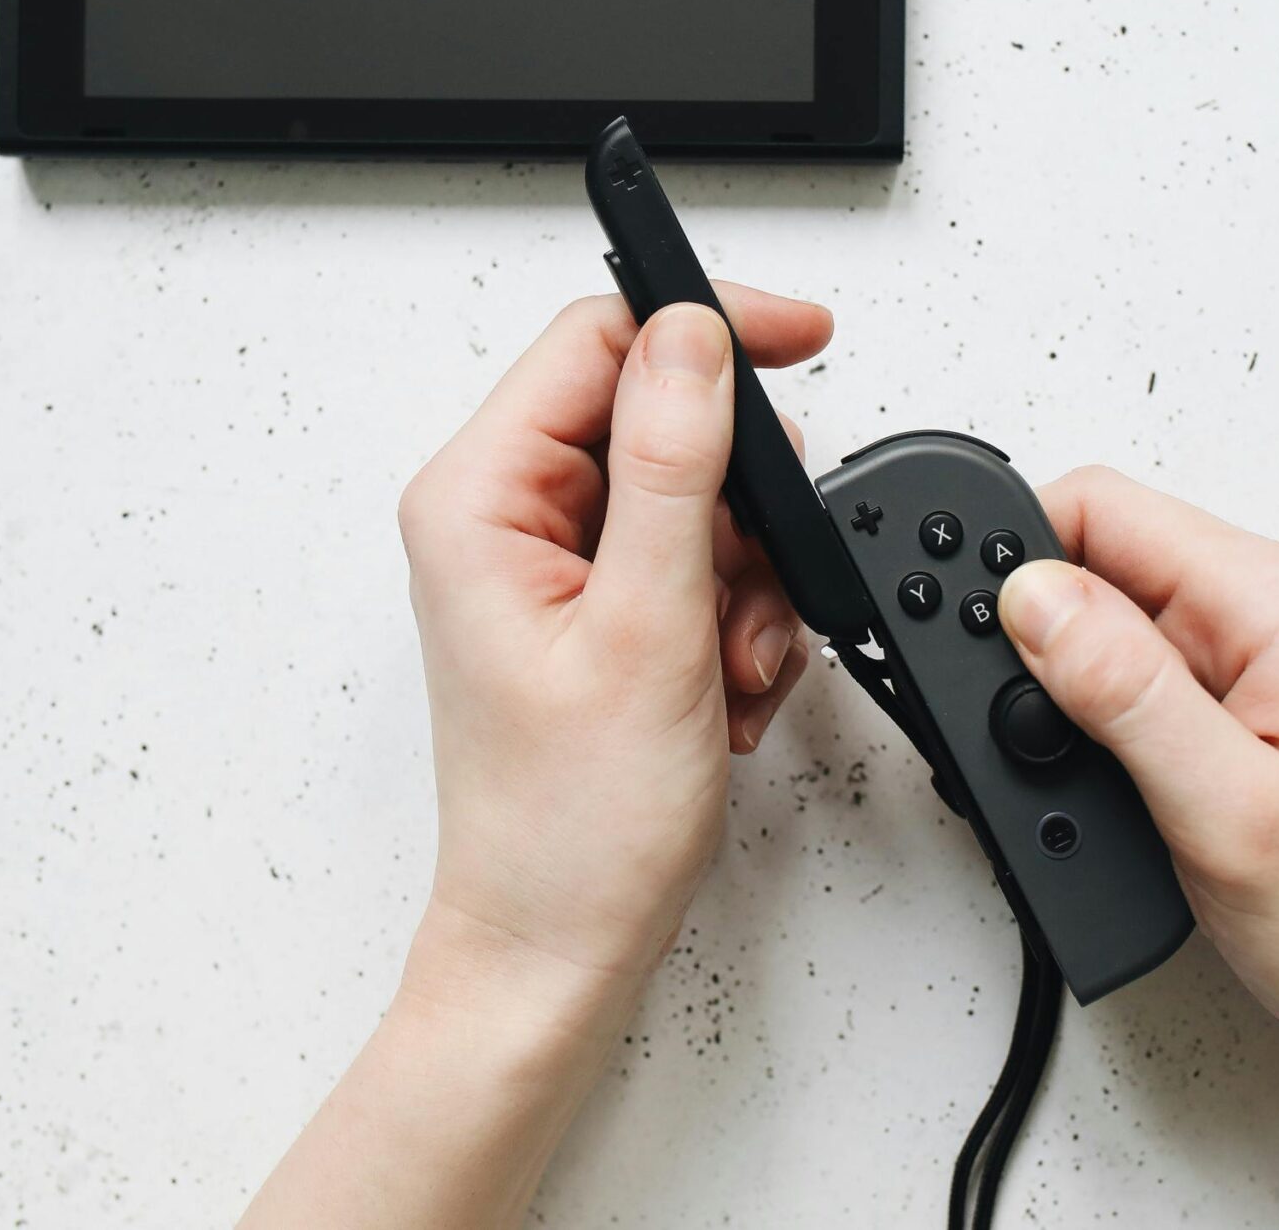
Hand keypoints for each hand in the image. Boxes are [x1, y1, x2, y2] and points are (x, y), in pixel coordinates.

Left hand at [244, 284, 831, 1229]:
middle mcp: (502, 515)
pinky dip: (732, 620)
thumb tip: (694, 335)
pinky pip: (693, 561)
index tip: (799, 339)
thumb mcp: (649, 628)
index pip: (599, 338)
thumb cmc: (571, 826)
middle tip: (747, 586)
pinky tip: (720, 691)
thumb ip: (676, 465)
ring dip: (742, 579)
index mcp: (479, 496)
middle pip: (656, 416)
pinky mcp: (592, 609)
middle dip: (736, 503)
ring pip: (692, 496)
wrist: (560, 951)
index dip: (706, 327)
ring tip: (726, 667)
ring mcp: (547, 565)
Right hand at [996, 467, 1278, 1227]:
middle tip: (1034, 737)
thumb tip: (1031, 596)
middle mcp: (1277, 612)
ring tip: (1086, 781)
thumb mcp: (1231, 814)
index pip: (1100, 506)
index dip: (1018, 566)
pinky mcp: (1253, 711)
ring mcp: (1267, 662)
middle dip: (1037, 637)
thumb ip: (1125, 693)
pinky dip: (1103, 731)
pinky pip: (1144, 683)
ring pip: (1112, 627)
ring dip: (1068, 692)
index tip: (987, 651)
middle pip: (1099, 560)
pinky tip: (1116, 790)